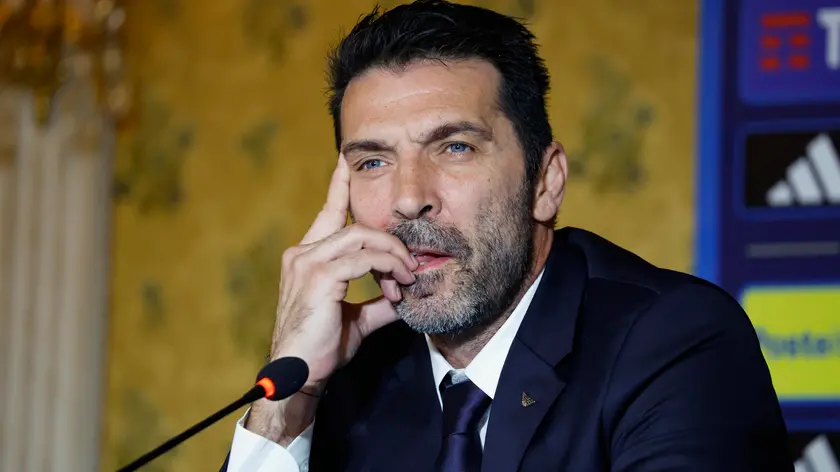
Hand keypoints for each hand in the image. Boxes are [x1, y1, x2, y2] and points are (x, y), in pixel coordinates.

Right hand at [245, 155, 417, 443]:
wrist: (298, 375)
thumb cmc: (321, 348)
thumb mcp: (355, 318)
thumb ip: (378, 301)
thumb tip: (403, 297)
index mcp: (307, 257)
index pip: (328, 213)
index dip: (339, 187)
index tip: (346, 161)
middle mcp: (302, 252)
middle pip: (355, 226)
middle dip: (390, 241)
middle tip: (412, 264)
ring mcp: (307, 262)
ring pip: (361, 237)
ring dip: (392, 254)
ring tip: (409, 275)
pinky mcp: (318, 276)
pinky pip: (362, 258)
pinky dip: (386, 268)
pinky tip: (398, 286)